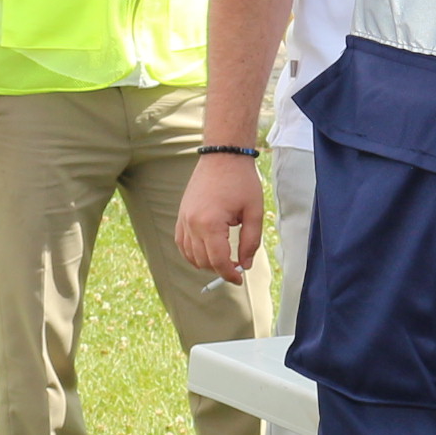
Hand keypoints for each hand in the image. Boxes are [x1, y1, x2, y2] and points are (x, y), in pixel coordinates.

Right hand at [176, 150, 264, 282]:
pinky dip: (192, 253)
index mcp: (210, 223)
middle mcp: (192, 224)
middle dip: (220, 269)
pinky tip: (206, 252)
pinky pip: (181, 243)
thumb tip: (245, 264)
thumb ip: (251, 241)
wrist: (223, 156)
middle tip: (236, 267)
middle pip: (203, 261)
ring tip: (223, 259)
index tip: (240, 278)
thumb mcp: (254, 212)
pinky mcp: (181, 215)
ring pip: (190, 255)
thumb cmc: (241, 181)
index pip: (218, 261)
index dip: (230, 274)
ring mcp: (183, 219)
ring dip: (206, 263)